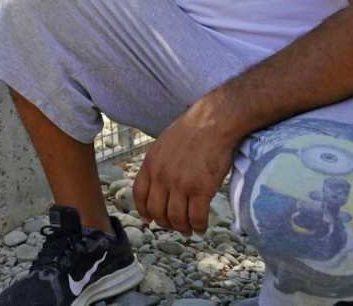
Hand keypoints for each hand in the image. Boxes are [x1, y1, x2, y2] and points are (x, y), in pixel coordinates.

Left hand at [133, 100, 236, 235]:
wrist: (213, 122)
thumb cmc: (192, 131)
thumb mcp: (163, 145)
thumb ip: (157, 164)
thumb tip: (156, 183)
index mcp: (150, 164)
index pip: (139, 195)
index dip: (143, 211)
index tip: (149, 220)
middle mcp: (162, 176)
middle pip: (157, 211)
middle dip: (165, 223)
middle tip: (174, 226)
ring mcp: (181, 184)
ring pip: (176, 218)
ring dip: (182, 228)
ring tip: (189, 229)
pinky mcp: (201, 190)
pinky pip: (196, 217)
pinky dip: (198, 226)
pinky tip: (201, 227)